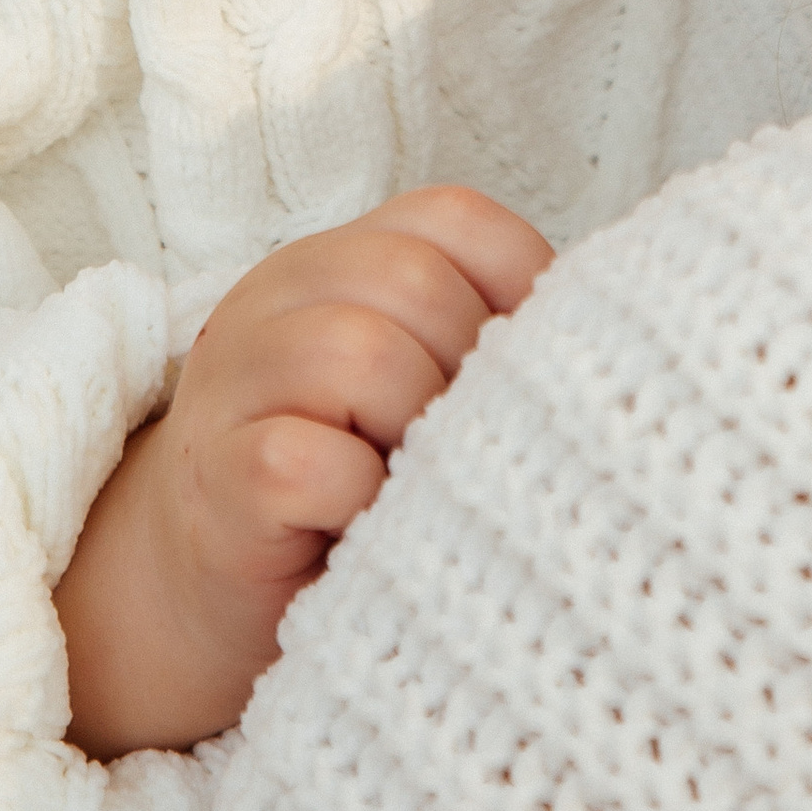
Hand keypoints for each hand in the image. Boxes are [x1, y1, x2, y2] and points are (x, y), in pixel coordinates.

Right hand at [55, 188, 552, 758]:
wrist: (192, 591)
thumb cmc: (344, 488)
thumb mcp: (413, 389)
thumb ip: (481, 344)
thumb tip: (619, 343)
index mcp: (339, 261)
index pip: (452, 219)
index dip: (519, 286)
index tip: (534, 376)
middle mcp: (278, 296)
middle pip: (411, 279)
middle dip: (469, 369)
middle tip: (473, 450)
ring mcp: (236, 382)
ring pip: (357, 353)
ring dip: (416, 434)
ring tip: (416, 488)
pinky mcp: (219, 481)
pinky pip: (306, 463)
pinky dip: (358, 502)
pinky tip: (364, 532)